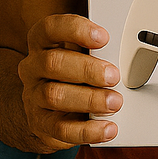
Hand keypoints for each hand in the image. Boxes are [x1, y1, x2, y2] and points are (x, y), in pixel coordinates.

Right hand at [19, 13, 121, 146]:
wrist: (46, 109)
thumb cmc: (69, 73)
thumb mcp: (78, 53)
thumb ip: (94, 49)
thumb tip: (124, 50)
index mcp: (42, 43)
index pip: (50, 29)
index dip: (76, 30)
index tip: (103, 38)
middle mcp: (33, 68)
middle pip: (53, 63)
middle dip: (87, 69)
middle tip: (113, 76)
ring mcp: (34, 97)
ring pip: (55, 96)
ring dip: (90, 99)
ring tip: (114, 102)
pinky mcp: (41, 125)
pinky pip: (62, 129)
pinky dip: (88, 130)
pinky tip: (107, 128)